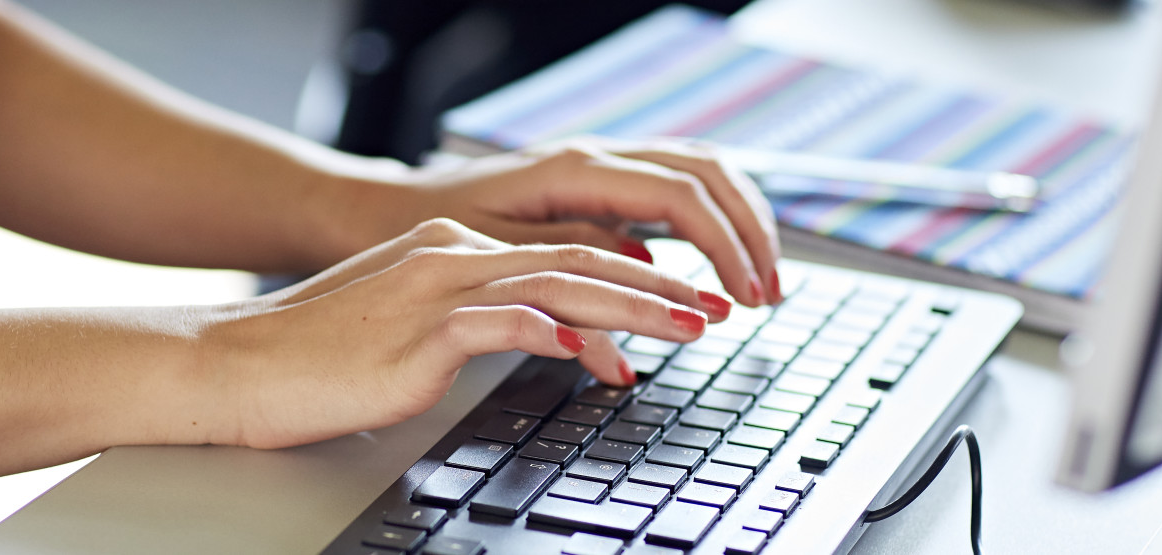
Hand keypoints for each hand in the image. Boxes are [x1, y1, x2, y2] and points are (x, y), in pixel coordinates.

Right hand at [177, 218, 733, 448]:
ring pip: (558, 283)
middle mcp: (451, 257)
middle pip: (577, 260)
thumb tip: (544, 339)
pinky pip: (503, 322)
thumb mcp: (408, 330)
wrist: (234, 364)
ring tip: (689, 326)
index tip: (681, 299)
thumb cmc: (314, 358)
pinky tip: (594, 351)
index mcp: (450, 251)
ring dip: (634, 306)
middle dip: (656, 285)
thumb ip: (474, 324)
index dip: (631, 274)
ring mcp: (436, 288)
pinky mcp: (419, 329)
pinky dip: (556, 332)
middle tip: (714, 308)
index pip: (562, 253)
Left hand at [351, 137, 782, 306]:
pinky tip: (723, 260)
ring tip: (759, 279)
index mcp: (574, 171)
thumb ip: (571, 261)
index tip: (744, 296)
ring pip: (701, 172)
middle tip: (768, 294)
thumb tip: (643, 273)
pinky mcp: (600, 184)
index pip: (680, 196)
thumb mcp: (498, 255)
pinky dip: (712, 220)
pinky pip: (675, 188)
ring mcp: (601, 166)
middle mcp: (595, 158)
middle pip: (707, 173)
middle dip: (750, 231)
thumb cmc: (433, 232)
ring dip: (740, 221)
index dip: (724, 245)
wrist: (393, 210)